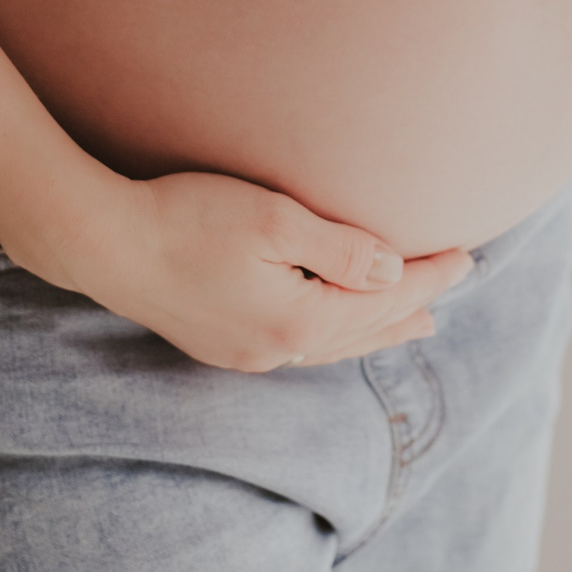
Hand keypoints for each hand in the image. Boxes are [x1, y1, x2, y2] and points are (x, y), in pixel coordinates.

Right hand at [59, 170, 472, 372]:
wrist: (104, 245)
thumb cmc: (186, 218)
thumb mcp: (272, 220)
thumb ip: (339, 248)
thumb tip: (390, 270)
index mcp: (299, 320)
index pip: (384, 297)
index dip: (428, 275)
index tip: (467, 256)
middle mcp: (278, 349)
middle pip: (365, 329)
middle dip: (412, 304)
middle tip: (454, 285)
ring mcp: (247, 353)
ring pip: (333, 345)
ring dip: (377, 329)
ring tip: (414, 322)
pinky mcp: (221, 345)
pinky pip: (300, 347)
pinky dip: (334, 335)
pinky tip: (334, 329)